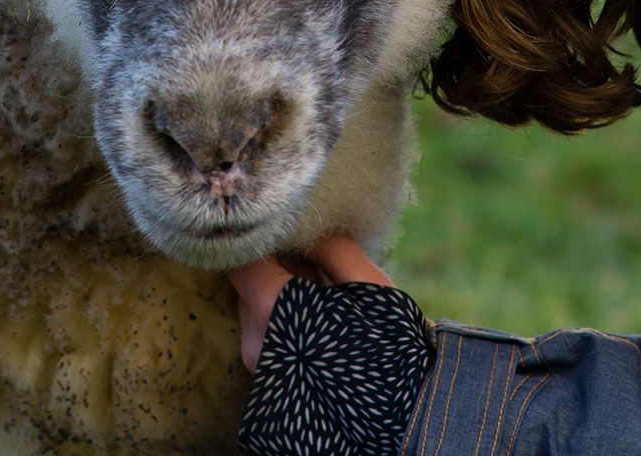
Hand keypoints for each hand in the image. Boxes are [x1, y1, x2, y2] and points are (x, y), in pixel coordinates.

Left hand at [227, 232, 393, 372]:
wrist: (399, 411)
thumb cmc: (387, 346)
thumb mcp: (367, 284)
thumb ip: (333, 248)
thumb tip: (312, 229)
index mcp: (274, 310)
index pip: (242, 262)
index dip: (265, 243)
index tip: (291, 235)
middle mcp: (256, 340)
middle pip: (248, 286)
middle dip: (278, 270)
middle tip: (318, 270)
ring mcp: (258, 366)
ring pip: (254, 311)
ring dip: (280, 297)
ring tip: (324, 301)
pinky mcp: (266, 382)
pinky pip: (263, 337)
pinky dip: (283, 323)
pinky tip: (318, 326)